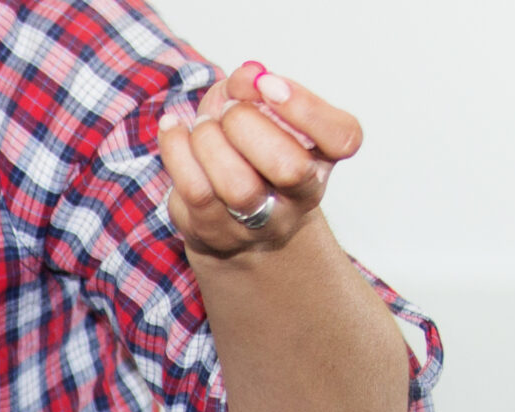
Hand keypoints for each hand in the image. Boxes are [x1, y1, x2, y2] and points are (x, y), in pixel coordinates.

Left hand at [160, 62, 365, 259]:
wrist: (227, 212)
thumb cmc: (247, 147)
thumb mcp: (256, 106)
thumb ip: (253, 85)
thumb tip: (247, 77)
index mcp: (324, 156)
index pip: (342, 137)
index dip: (305, 108)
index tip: (268, 85)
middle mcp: (300, 195)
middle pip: (288, 167)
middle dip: (248, 125)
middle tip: (230, 110)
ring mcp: (259, 221)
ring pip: (237, 186)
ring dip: (209, 141)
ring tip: (202, 125)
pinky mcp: (215, 231)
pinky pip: (195, 190)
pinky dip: (176, 149)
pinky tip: (173, 128)